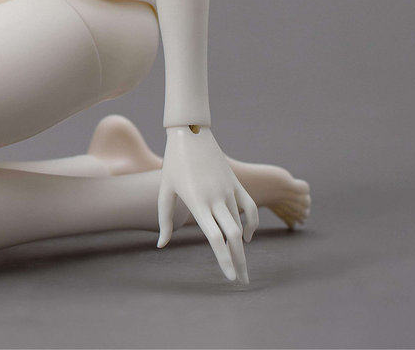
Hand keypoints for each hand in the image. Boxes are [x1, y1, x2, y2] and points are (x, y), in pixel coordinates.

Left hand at [157, 126, 258, 283]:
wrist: (190, 132)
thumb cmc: (174, 162)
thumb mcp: (165, 190)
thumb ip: (165, 219)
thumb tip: (162, 245)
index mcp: (197, 202)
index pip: (216, 239)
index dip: (225, 260)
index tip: (230, 278)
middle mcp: (216, 198)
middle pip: (234, 237)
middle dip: (239, 262)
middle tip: (242, 282)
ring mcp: (229, 190)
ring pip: (241, 224)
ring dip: (244, 247)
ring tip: (242, 264)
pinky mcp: (236, 182)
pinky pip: (251, 208)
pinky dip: (252, 224)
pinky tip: (246, 237)